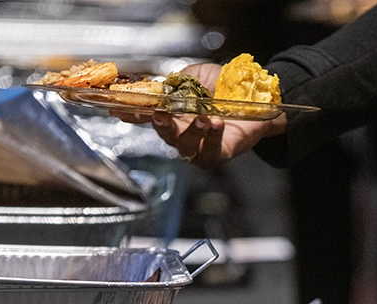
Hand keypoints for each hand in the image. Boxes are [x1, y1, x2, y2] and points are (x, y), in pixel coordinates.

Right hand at [111, 63, 286, 168]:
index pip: (147, 115)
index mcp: (174, 114)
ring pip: (184, 147)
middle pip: (163, 134)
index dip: (132, 113)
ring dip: (191, 132)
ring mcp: (198, 146)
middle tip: (161, 114)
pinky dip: (211, 138)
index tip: (118, 108)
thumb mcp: (199, 76)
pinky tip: (217, 124)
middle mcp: (182, 132)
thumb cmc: (227, 88)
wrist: (258, 98)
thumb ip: (180, 81)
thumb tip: (165, 85)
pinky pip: (208, 153)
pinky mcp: (217, 155)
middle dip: (161, 125)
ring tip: (204, 117)